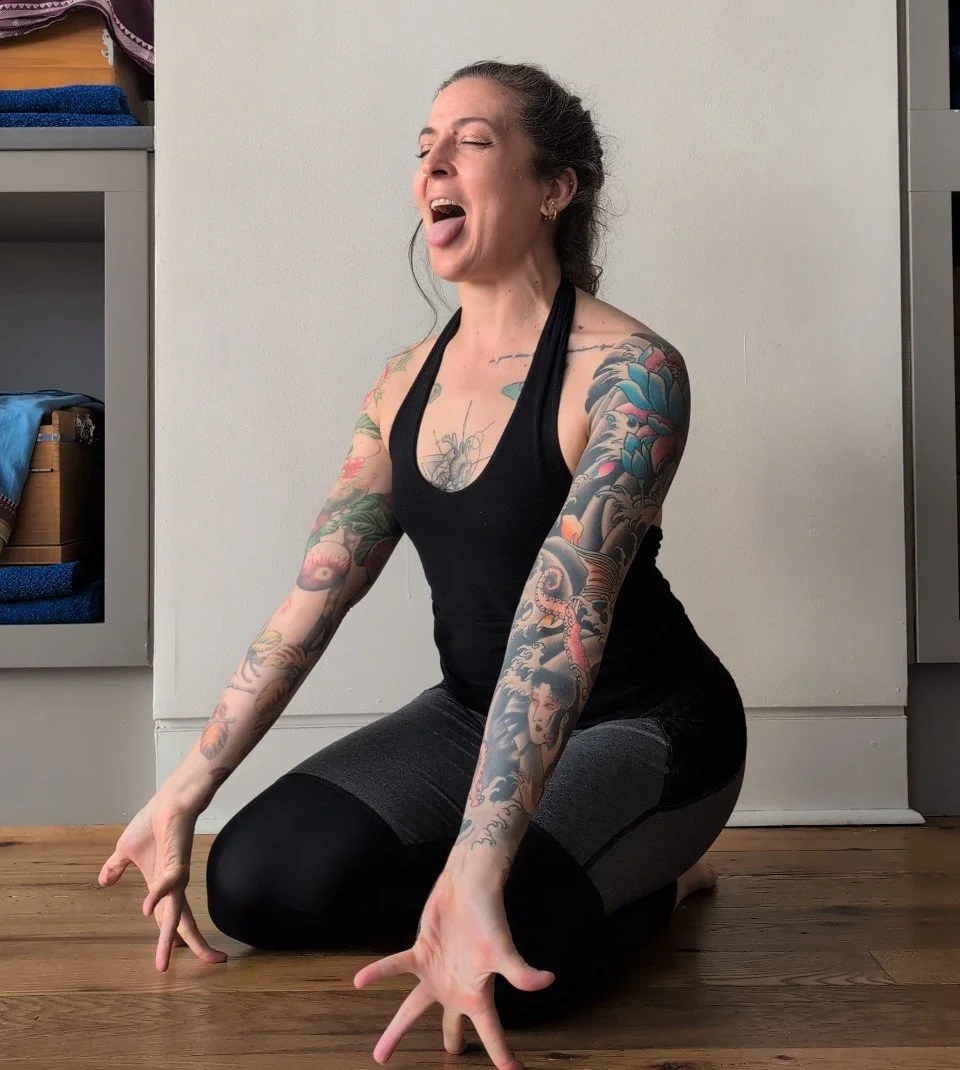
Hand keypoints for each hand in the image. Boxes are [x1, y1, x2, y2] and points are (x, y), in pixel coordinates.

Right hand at [98, 793, 227, 971]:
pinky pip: (167, 882)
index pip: (169, 919)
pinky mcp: (175, 860)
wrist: (167, 801)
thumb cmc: (151, 823)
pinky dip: (157, 896)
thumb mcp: (125, 851)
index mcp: (162, 887)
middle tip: (208, 964)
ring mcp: (175, 875)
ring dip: (169, 937)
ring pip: (174, 912)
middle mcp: (173, 886)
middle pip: (183, 922)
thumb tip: (103, 881)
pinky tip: (146, 909)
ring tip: (163, 961)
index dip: (173, 939)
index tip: (179, 959)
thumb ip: (115, 868)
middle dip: (194, 945)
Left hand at [353, 866, 553, 1068]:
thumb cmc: (489, 916)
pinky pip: (396, 967)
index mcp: (478, 994)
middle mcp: (455, 988)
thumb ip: (520, 972)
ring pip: (413, 1008)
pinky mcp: (421, 953)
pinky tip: (359, 982)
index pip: (492, 1033)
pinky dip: (379, 973)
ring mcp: (436, 973)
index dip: (502, 1056)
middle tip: (450, 1058)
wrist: (470, 885)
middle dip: (451, 1044)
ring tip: (380, 1056)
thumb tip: (548, 980)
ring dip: (398, 1029)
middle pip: (451, 1026)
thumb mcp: (503, 949)